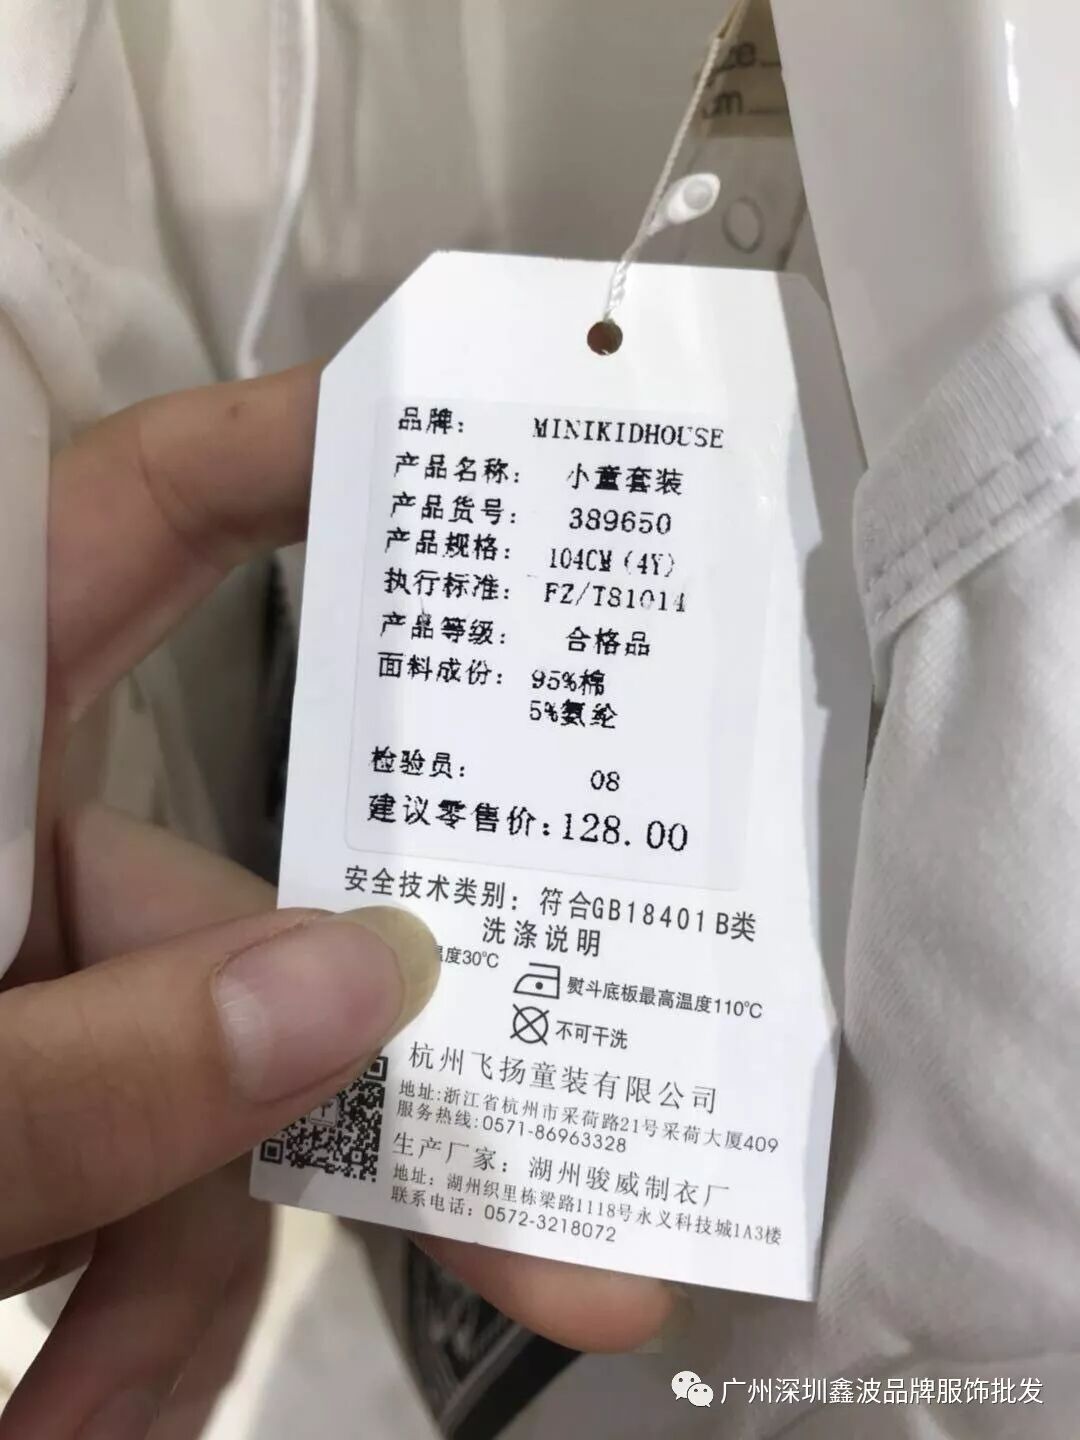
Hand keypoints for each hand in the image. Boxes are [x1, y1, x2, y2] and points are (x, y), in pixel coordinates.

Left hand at [0, 368, 671, 1437]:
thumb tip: (369, 983)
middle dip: (356, 1096)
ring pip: (209, 1097)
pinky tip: (64, 1428)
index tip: (465, 446)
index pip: (129, 523)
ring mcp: (35, 986)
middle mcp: (13, 847)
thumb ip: (79, 1070)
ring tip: (89, 1438)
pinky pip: (143, 1194)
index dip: (292, 452)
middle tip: (560, 1245)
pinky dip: (122, 1325)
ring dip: (174, 1289)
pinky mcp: (38, 1108)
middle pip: (242, 906)